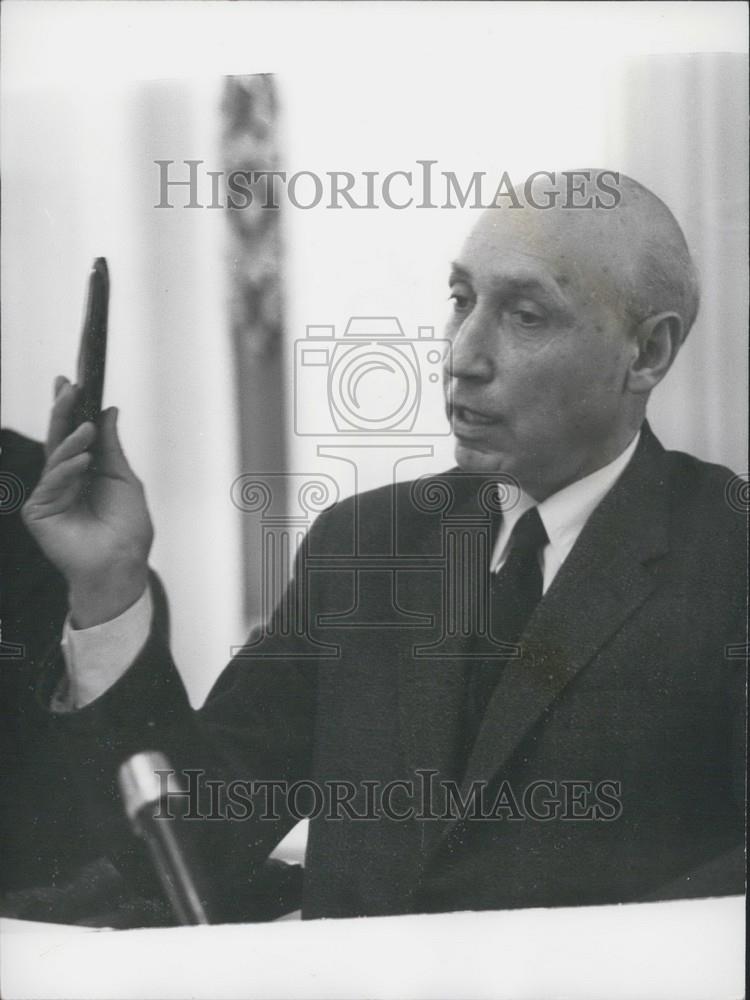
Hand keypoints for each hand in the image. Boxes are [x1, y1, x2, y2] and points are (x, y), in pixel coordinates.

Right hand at [22, 377, 153, 627]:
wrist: (123, 564)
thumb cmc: (127, 527)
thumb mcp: (123, 479)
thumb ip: (112, 447)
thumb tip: (109, 410)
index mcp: (83, 470)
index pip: (72, 433)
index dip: (69, 408)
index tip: (71, 381)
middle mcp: (63, 479)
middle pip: (58, 439)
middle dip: (62, 411)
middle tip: (68, 387)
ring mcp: (49, 495)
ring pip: (55, 458)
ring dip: (71, 441)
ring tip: (86, 429)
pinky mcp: (39, 512)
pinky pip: (52, 484)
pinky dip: (68, 470)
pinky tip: (83, 460)